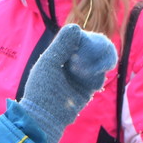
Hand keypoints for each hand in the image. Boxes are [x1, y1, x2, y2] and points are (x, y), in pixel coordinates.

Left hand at [19, 24, 116, 142]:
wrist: (46, 116)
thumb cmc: (42, 88)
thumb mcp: (49, 62)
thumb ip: (61, 45)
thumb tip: (75, 27)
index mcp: (59, 54)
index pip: (78, 38)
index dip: (84, 39)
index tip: (81, 46)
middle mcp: (71, 63)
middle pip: (91, 47)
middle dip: (95, 49)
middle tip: (94, 53)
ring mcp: (80, 75)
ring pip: (98, 60)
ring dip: (97, 61)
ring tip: (92, 68)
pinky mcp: (88, 88)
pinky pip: (100, 76)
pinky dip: (99, 74)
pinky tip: (95, 78)